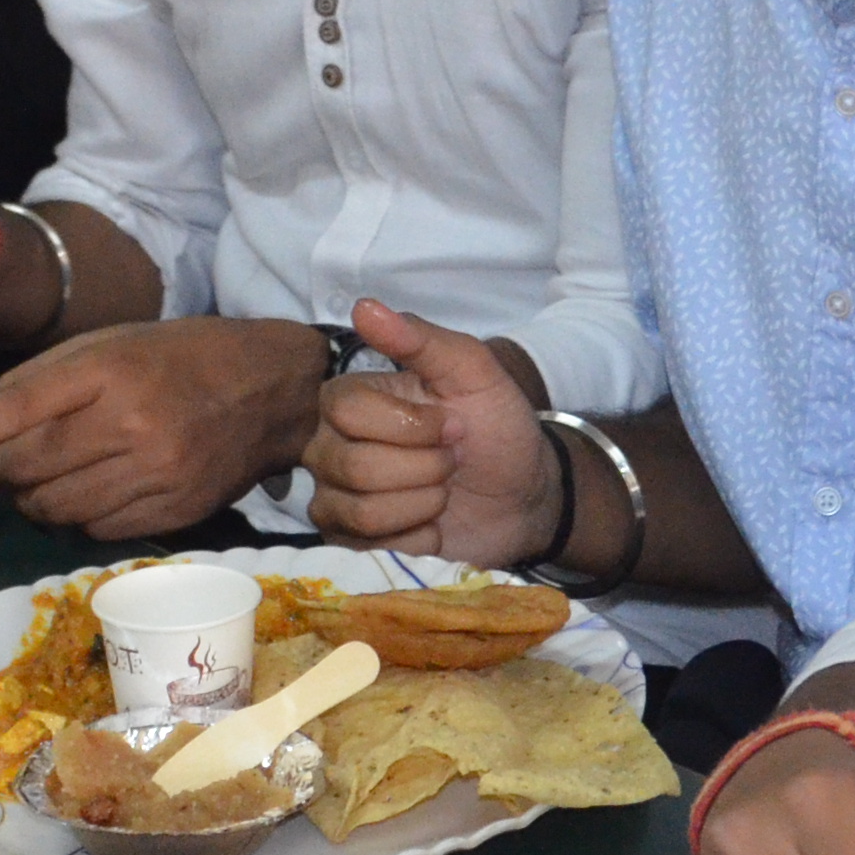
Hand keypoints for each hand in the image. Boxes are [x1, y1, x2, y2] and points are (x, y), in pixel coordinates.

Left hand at [0, 316, 327, 538]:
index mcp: (109, 370)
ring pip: (56, 508)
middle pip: (27, 469)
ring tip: (49, 479)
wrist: (272, 390)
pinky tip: (93, 491)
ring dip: (34, 499)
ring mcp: (155, 473)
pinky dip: (77, 516)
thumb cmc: (180, 356)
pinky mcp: (173, 512)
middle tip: (9, 462)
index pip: (15, 409)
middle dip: (2, 472)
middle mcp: (131, 424)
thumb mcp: (112, 342)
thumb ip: (45, 379)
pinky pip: (94, 530)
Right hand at [301, 298, 564, 563]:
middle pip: (353, 465)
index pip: (346, 410)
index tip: (452, 424)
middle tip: (452, 462)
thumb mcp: (475, 374)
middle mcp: (331, 445)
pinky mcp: (349, 544)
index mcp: (352, 398)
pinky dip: (416, 537)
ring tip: (444, 492)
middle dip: (425, 468)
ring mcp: (336, 497)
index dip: (410, 425)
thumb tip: (364, 307)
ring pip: (359, 511)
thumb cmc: (495, 428)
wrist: (524, 496)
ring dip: (423, 504)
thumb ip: (423, 340)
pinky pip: (366, 547)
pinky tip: (433, 524)